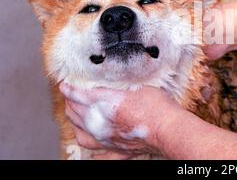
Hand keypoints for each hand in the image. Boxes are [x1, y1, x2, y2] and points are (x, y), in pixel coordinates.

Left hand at [60, 83, 182, 158]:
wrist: (169, 129)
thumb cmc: (158, 107)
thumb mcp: (138, 87)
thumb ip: (123, 88)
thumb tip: (119, 85)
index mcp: (106, 104)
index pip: (81, 96)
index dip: (70, 90)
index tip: (64, 86)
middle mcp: (102, 123)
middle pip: (78, 113)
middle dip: (70, 104)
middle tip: (70, 97)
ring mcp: (109, 139)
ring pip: (82, 133)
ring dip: (74, 123)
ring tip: (73, 117)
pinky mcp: (119, 150)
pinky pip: (100, 154)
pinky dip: (92, 151)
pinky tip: (89, 148)